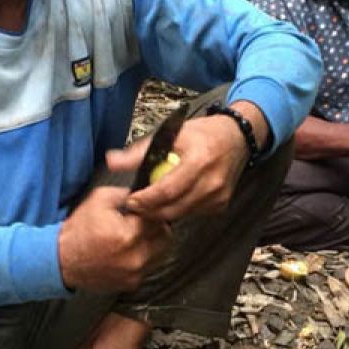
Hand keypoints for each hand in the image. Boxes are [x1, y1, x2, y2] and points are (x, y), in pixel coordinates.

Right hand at [58, 186, 170, 291]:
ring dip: (152, 243)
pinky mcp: (132, 284)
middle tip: (143, 223)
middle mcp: (136, 257)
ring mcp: (135, 273)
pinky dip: (143, 258)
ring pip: (160, 253)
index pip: (157, 218)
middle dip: (156, 227)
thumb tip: (143, 193)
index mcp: (129, 234)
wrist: (62, 260)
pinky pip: (149, 267)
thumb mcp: (99, 199)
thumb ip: (125, 194)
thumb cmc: (80, 229)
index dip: (151, 211)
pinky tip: (128, 252)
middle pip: (165, 237)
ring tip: (135, 237)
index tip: (144, 210)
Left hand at [108, 113, 249, 221]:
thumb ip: (140, 152)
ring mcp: (219, 196)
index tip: (130, 201)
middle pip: (173, 208)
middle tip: (133, 207)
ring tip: (147, 205)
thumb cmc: (202, 134)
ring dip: (162, 213)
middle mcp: (212, 182)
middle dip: (150, 211)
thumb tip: (111, 161)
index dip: (146, 200)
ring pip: (182, 214)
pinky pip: (192, 214)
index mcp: (199, 161)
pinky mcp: (221, 205)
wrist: (237, 138)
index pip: (167, 190)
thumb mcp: (171, 135)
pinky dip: (178, 210)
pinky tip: (168, 202)